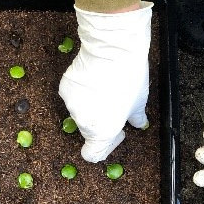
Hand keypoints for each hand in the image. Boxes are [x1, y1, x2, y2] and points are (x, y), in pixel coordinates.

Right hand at [58, 3, 152, 162]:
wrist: (113, 49)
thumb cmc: (131, 78)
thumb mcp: (140, 101)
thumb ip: (136, 117)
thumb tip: (139, 124)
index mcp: (103, 132)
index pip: (93, 154)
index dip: (105, 147)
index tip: (117, 132)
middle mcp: (84, 122)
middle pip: (89, 130)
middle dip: (101, 120)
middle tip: (114, 104)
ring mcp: (71, 105)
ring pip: (80, 111)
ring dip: (90, 105)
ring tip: (104, 87)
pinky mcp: (64, 88)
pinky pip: (73, 96)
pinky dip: (81, 91)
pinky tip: (93, 78)